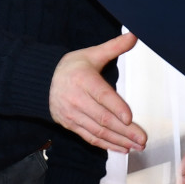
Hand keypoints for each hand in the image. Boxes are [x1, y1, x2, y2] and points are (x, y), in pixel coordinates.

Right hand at [50, 32, 146, 152]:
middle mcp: (76, 99)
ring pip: (98, 131)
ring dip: (119, 140)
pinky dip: (107, 145)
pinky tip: (122, 148)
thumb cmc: (71, 67)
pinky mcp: (71, 125)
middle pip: (102, 118)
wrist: (42, 81)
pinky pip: (90, 138)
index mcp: (83, 79)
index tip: (130, 118)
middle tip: (142, 139)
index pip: (101, 96)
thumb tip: (134, 35)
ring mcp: (72, 115)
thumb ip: (114, 47)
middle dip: (124, 131)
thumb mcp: (92, 54)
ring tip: (137, 146)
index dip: (116, 108)